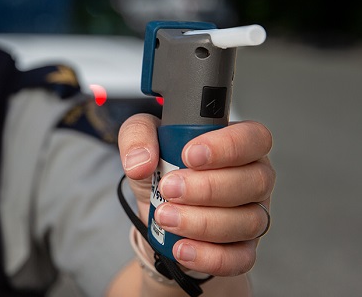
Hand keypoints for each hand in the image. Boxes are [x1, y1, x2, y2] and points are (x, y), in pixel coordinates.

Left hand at [118, 113, 274, 276]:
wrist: (155, 213)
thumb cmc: (160, 169)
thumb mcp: (140, 139)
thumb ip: (137, 135)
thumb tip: (140, 162)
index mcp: (238, 144)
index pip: (254, 138)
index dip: (227, 147)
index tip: (189, 155)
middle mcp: (253, 178)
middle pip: (255, 181)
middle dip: (207, 188)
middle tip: (168, 189)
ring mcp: (253, 215)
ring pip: (249, 221)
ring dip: (202, 222)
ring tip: (165, 217)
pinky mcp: (243, 248)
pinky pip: (239, 258)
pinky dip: (209, 256)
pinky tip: (182, 248)